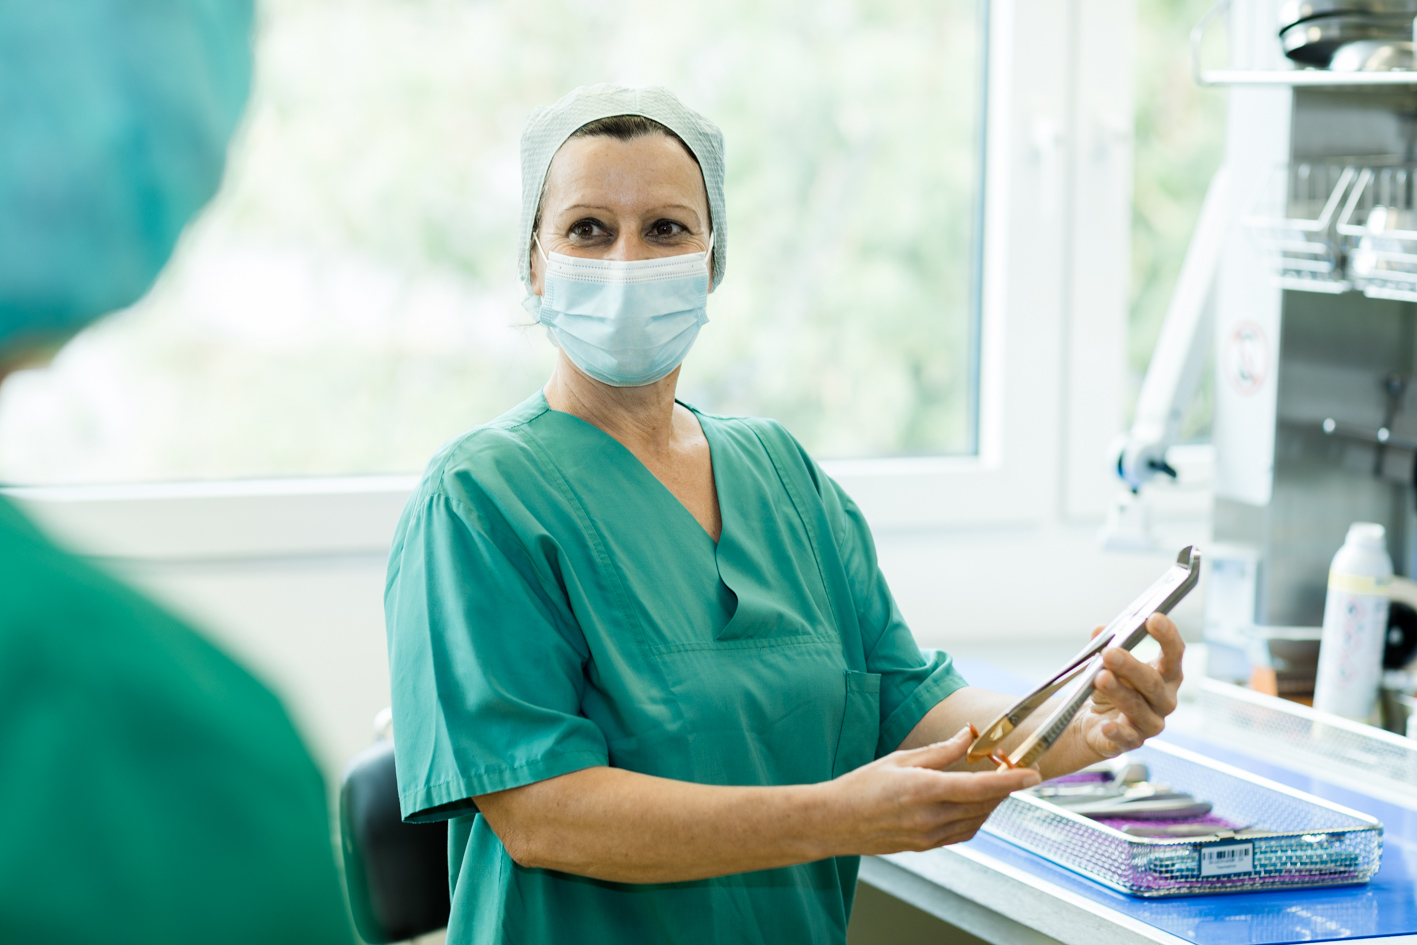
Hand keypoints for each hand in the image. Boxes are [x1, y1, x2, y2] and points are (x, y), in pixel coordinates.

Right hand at [824, 726, 1040, 854]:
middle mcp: (930, 817)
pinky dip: (977, 817)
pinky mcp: (926, 846)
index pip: (979, 786)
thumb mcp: (900, 759)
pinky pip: (963, 833)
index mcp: (923, 790)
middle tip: (1015, 769)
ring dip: (992, 802)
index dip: (1011, 781)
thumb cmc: (860, 787)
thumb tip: (967, 736)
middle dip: (1005, 787)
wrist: (834, 822)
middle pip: (984, 803)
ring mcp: (929, 836)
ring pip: (977, 820)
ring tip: (998, 783)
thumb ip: (939, 750)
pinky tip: (976, 804)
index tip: (1033, 773)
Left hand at [1076, 612, 1183, 757]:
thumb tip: (1099, 630)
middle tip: (1110, 653)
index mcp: (1165, 675)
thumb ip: (1105, 646)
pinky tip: (1106, 725)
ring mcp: (1151, 723)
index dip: (1167, 636)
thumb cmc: (1111, 688)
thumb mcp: (1107, 664)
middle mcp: (1164, 700)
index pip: (1174, 654)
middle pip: (1152, 682)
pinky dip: (1117, 731)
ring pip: (1137, 707)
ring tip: (1100, 678)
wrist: (1095, 724)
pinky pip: (1127, 738)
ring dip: (1118, 692)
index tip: (1154, 618)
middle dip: (1131, 666)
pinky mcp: (1133, 741)